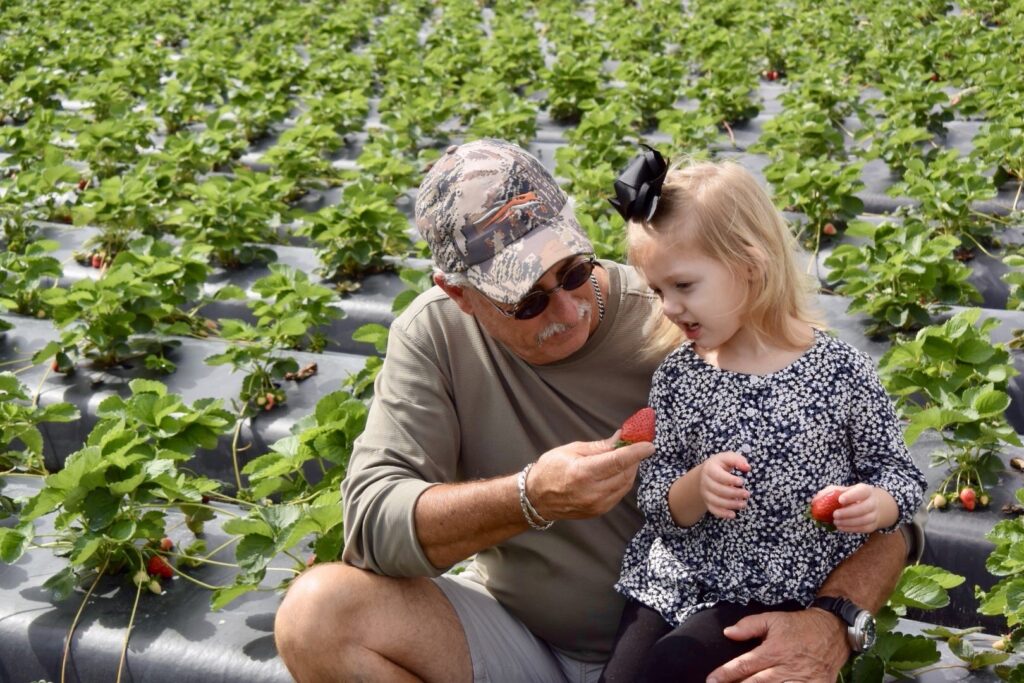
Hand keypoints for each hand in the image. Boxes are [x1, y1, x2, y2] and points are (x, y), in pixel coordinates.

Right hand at [526, 432, 653, 520]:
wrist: (536, 498)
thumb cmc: (551, 469)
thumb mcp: (572, 450)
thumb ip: (599, 447)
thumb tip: (621, 438)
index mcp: (583, 473)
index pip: (618, 462)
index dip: (636, 452)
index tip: (649, 445)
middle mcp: (592, 492)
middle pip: (626, 473)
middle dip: (634, 458)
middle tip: (637, 445)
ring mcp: (597, 504)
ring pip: (625, 484)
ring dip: (630, 469)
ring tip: (626, 457)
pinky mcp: (599, 511)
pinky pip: (619, 493)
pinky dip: (623, 480)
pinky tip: (618, 471)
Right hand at [700, 451, 749, 518]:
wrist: (707, 473)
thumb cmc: (721, 465)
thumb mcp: (728, 457)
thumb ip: (738, 460)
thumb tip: (747, 468)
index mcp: (709, 468)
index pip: (718, 476)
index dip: (730, 480)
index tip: (742, 482)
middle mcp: (705, 481)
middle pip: (718, 490)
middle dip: (734, 493)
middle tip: (747, 494)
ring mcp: (705, 493)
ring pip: (716, 501)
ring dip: (731, 504)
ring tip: (743, 504)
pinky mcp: (707, 502)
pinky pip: (713, 510)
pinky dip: (723, 514)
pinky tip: (733, 514)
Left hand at [707, 608, 847, 682]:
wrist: (833, 631)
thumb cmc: (799, 626)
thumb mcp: (773, 619)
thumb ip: (749, 626)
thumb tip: (727, 633)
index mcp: (773, 651)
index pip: (744, 665)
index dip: (725, 674)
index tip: (711, 680)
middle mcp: (785, 668)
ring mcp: (800, 681)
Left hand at [827, 484, 897, 533]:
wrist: (872, 506)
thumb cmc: (852, 496)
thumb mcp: (842, 491)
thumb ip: (828, 494)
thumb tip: (814, 502)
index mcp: (865, 490)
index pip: (861, 491)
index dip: (851, 496)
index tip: (840, 500)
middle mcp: (872, 502)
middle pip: (864, 508)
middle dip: (848, 512)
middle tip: (834, 515)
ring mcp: (874, 514)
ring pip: (864, 520)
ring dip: (848, 522)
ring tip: (836, 522)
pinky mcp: (872, 525)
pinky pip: (863, 528)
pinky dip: (851, 529)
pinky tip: (841, 527)